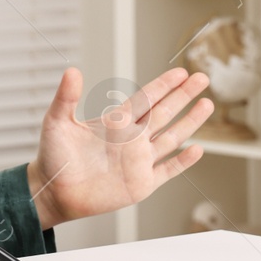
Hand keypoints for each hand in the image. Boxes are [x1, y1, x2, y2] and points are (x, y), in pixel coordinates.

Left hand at [24, 66, 213, 229]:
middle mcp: (131, 139)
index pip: (145, 99)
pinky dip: (182, 161)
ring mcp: (138, 161)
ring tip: (207, 104)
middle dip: (183, 96)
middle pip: (164, 113)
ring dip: (190, 122)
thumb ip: (66, 97)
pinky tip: (197, 149)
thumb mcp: (56, 122)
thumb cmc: (52, 156)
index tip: (181, 72)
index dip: (163, 85)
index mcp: (114, 123)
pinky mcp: (141, 184)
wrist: (53, 190)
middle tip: (202, 78)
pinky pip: (167, 170)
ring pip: (171, 138)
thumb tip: (71, 70)